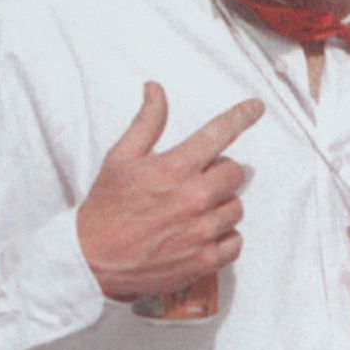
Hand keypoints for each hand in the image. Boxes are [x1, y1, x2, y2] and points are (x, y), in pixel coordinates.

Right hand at [75, 84, 268, 300]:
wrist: (93, 260)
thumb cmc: (107, 206)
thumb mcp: (120, 157)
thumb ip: (147, 122)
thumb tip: (155, 89)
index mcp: (175, 167)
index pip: (219, 133)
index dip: (241, 116)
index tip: (256, 107)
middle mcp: (194, 197)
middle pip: (235, 174)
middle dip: (219, 174)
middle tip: (195, 182)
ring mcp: (202, 231)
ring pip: (236, 208)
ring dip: (220, 207)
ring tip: (192, 213)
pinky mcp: (205, 260)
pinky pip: (235, 242)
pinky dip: (223, 238)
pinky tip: (200, 236)